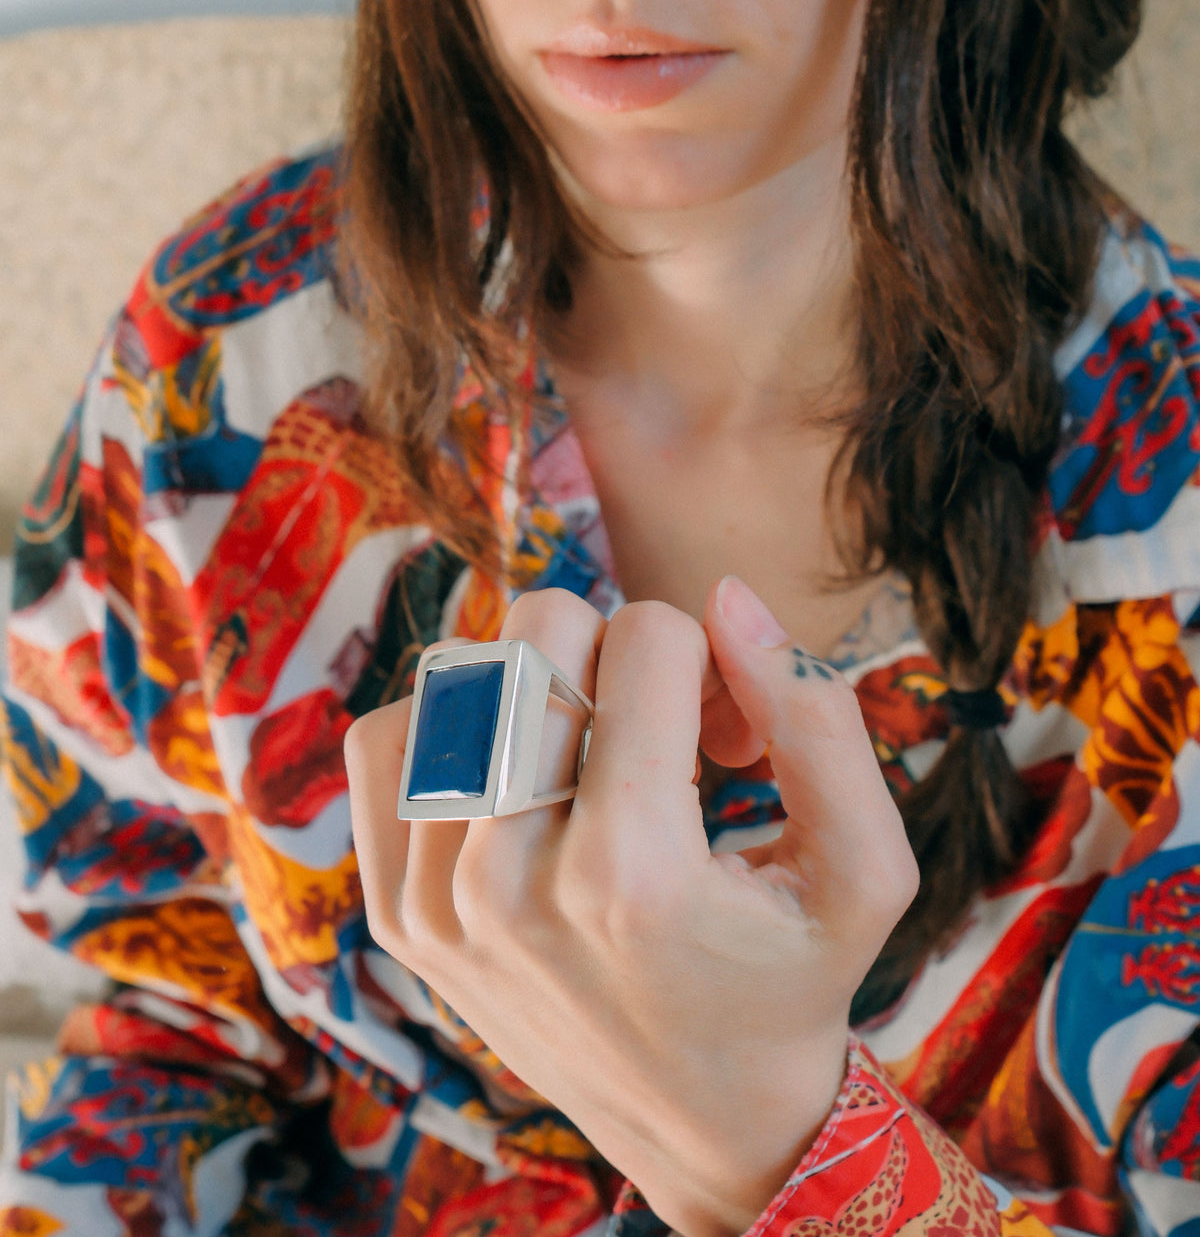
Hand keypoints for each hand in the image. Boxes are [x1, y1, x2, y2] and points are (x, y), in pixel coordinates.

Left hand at [344, 577, 916, 1236]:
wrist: (705, 1125)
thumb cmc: (790, 983)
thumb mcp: (863, 870)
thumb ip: (818, 721)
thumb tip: (728, 596)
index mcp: (633, 872)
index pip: (649, 636)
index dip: (711, 661)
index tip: (730, 735)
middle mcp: (513, 882)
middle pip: (540, 629)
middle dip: (620, 653)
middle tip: (661, 734)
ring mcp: (438, 900)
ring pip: (460, 670)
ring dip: (540, 689)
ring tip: (592, 765)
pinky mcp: (397, 912)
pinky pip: (387, 739)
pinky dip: (452, 727)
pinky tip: (518, 781)